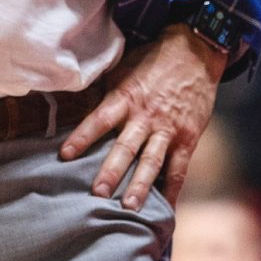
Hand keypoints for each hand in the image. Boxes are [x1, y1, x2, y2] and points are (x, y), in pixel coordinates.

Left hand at [59, 23, 224, 210]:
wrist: (195, 52)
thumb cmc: (153, 61)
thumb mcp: (124, 68)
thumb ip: (106, 92)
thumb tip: (76, 104)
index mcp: (126, 97)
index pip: (100, 119)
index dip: (82, 137)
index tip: (65, 155)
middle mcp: (146, 116)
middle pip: (126, 147)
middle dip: (111, 171)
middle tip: (97, 194)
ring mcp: (168, 129)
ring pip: (152, 162)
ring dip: (140, 186)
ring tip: (129, 207)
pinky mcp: (188, 138)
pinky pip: (179, 169)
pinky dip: (172, 190)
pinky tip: (165, 208)